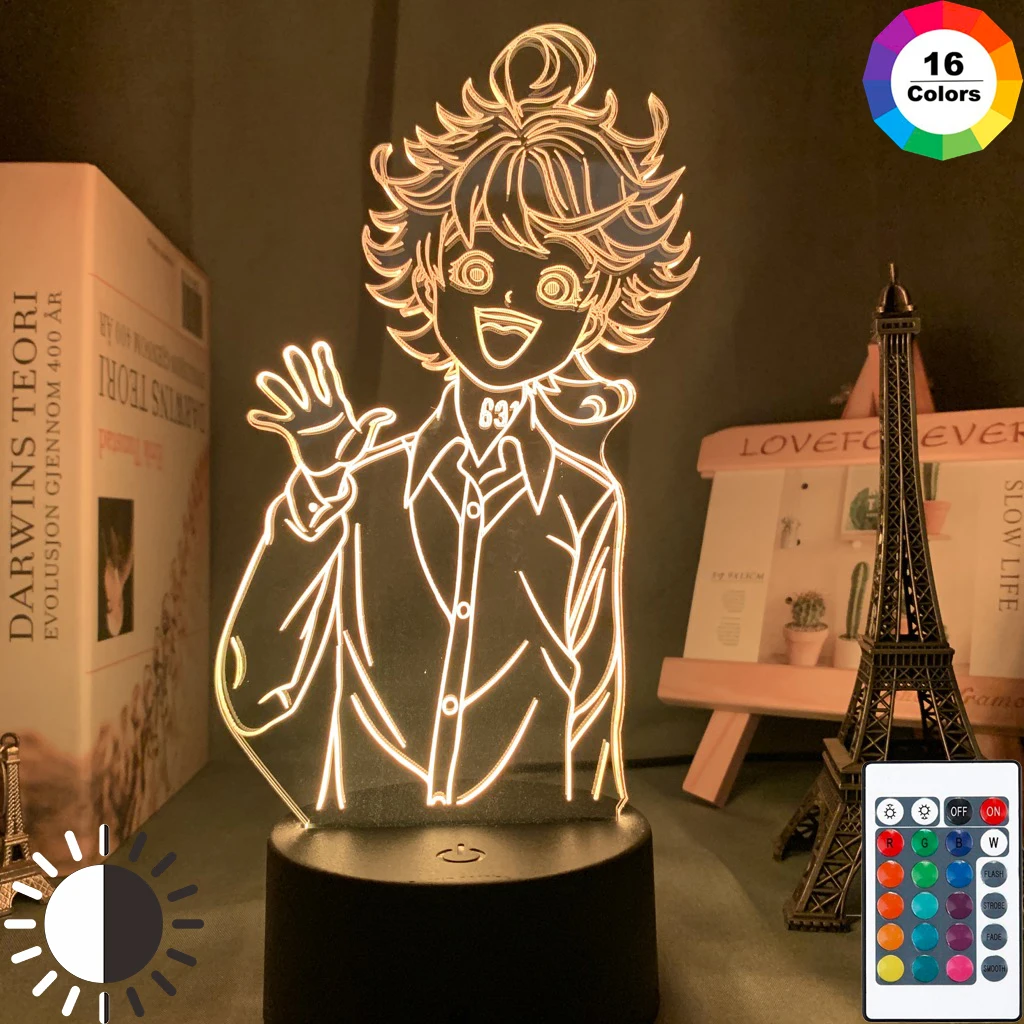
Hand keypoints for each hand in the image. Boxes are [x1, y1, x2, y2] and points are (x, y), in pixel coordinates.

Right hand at [248, 341, 394, 474]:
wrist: (332, 472)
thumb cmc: (348, 453)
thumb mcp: (362, 440)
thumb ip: (370, 425)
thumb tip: (388, 415)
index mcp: (336, 406)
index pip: (330, 380)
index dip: (325, 363)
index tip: (320, 347)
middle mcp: (318, 408)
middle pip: (308, 384)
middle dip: (300, 369)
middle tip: (291, 352)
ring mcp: (304, 418)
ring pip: (289, 399)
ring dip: (278, 390)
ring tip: (265, 378)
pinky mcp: (293, 432)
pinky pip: (277, 423)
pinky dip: (266, 420)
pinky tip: (254, 416)